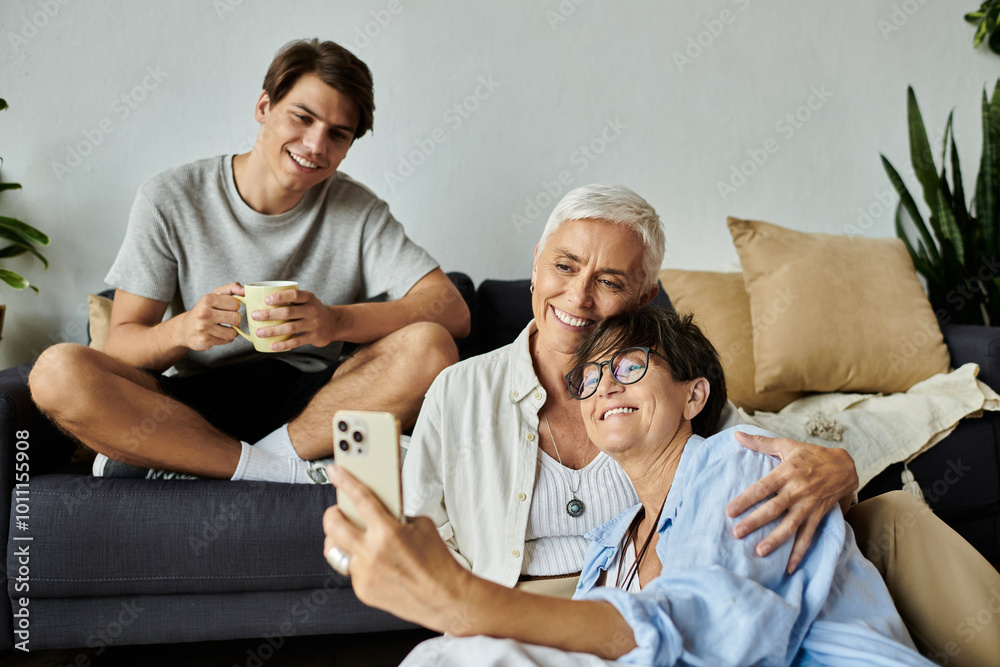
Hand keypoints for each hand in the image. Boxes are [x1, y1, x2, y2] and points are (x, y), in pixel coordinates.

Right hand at [176, 283, 243, 351]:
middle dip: (235, 319)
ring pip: (232, 332)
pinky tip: (218, 334)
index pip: (236, 303)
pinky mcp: (205, 341)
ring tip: (224, 327)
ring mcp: (204, 328)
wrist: (185, 328)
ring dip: (232, 331)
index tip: (229, 308)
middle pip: (236, 318)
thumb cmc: (204, 310)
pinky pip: (226, 341)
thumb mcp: (215, 295)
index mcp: (207, 299)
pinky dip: (226, 338)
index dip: (235, 306)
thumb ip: (232, 288)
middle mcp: (204, 313)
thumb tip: (245, 290)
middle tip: (228, 319)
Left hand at [252, 288, 337, 350]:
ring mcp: (313, 324)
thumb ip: (288, 298)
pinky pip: (296, 342)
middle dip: (270, 314)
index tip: (266, 300)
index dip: (280, 297)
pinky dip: (283, 345)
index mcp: (308, 297)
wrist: (333, 323)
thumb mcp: (305, 300)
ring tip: (259, 332)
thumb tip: (254, 295)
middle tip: (254, 316)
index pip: (294, 295)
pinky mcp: (314, 337)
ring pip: (290, 328)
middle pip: (289, 312)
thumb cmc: (310, 309)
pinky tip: (272, 346)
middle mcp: (312, 310)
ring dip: (273, 330)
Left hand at [322, 465, 470, 632]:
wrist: (445, 596)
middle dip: (332, 513)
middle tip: (338, 510)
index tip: (335, 473)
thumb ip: (398, 514)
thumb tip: (383, 506)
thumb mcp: (421, 525)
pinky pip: (350, 569)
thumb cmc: (437, 562)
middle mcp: (372, 552)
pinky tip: (368, 559)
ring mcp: (365, 573)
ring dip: (337, 539)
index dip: (345, 481)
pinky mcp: (363, 590)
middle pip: (333, 525)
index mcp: (388, 532)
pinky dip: (357, 561)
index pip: (360, 498)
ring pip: (334, 549)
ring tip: (346, 534)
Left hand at [727, 431, 857, 573]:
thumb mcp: (787, 445)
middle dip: (755, 522)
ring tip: (759, 552)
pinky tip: (788, 567)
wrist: (845, 466)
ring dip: (775, 540)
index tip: (730, 510)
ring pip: (790, 525)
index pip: (762, 487)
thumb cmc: (811, 455)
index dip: (747, 499)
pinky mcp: (818, 515)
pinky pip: (808, 536)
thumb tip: (736, 434)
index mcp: (786, 472)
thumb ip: (760, 443)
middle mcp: (797, 490)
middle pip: (774, 509)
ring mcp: (808, 505)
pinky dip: (799, 552)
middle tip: (737, 533)